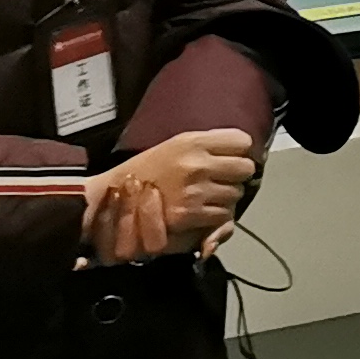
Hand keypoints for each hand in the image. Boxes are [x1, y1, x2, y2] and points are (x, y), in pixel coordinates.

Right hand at [81, 129, 257, 265]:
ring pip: (236, 194)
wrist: (113, 197)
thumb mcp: (176, 146)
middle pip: (246, 168)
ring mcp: (194, 189)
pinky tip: (200, 213)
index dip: (240, 152)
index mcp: (193, 141)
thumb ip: (210, 145)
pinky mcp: (190, 213)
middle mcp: (196, 163)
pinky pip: (223, 216)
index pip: (243, 141)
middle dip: (236, 176)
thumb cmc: (146, 170)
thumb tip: (246, 149)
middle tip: (220, 182)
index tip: (231, 159)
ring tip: (206, 198)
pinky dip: (216, 218)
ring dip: (226, 199)